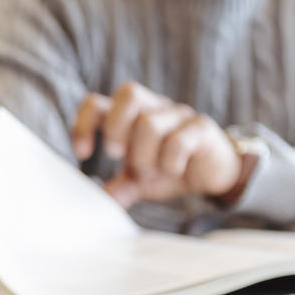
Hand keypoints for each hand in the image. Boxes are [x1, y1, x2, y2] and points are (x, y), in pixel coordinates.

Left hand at [71, 82, 243, 207]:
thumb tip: (100, 201)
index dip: (84, 124)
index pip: (98, 103)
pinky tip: (173, 171)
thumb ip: (118, 188)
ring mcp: (178, 114)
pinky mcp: (201, 127)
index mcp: (130, 116)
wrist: (212, 174)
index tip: (83, 153)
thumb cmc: (168, 170)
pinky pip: (179, 140)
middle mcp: (154, 107)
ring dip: (144, 156)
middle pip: (128, 93)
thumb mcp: (137, 182)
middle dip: (116, 128)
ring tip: (150, 172)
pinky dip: (169, 162)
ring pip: (150, 122)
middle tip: (118, 156)